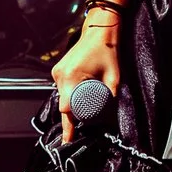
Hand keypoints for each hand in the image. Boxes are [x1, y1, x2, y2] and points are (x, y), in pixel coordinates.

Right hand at [48, 21, 119, 143]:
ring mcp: (57, 72)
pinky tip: (77, 99)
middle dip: (70, 118)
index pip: (66, 107)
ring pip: (62, 97)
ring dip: (70, 105)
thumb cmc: (107, 50)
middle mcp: (60, 74)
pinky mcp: (58, 70)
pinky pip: (62, 88)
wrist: (99, 31)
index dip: (68, 125)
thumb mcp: (113, 77)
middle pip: (63, 104)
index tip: (68, 139)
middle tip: (73, 135)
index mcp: (71, 76)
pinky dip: (69, 95)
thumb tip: (111, 116)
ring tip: (80, 114)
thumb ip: (111, 97)